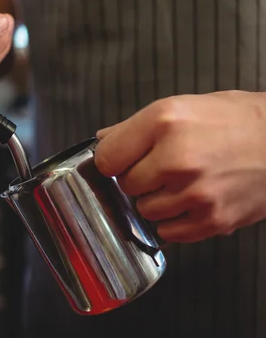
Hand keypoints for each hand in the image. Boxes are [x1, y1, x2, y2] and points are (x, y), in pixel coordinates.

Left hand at [95, 91, 265, 242]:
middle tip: (162, 166)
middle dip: (139, 178)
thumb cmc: (235, 120)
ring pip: (145, 210)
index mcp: (164, 122)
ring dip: (157, 199)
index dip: (113, 160)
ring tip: (182, 181)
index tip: (122, 160)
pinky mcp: (212, 219)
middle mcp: (176, 158)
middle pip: (126, 185)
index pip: (106, 158)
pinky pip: (168, 231)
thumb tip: (103, 141)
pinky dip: (175, 220)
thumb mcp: (182, 106)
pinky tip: (191, 199)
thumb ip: (136, 126)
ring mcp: (194, 192)